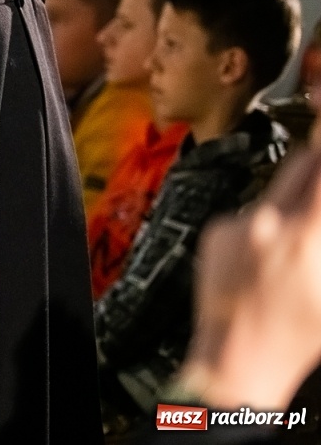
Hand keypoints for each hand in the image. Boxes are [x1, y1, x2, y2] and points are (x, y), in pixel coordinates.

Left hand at [180, 148, 320, 409]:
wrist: (235, 358)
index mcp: (306, 236)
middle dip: (319, 167)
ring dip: (292, 204)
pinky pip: (247, 214)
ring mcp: (236, 224)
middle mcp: (267, 221)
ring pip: (275, 192)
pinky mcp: (215, 231)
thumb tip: (319, 203)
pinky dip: (261, 226)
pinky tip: (265, 259)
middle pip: (302, 166)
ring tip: (296, 244)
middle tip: (319, 189)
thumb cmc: (295, 336)